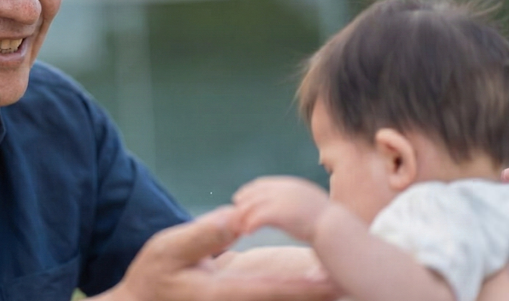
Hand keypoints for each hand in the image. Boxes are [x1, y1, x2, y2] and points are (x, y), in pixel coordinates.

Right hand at [98, 206, 336, 300]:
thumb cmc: (155, 276)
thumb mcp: (169, 249)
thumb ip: (203, 235)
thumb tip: (236, 216)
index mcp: (221, 294)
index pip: (270, 290)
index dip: (303, 286)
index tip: (332, 280)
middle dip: (319, 295)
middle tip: (353, 284)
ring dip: (313, 295)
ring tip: (347, 284)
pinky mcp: (241, 300)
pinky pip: (272, 297)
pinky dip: (297, 291)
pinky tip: (319, 286)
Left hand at [233, 176, 329, 241]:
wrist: (334, 228)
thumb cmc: (328, 222)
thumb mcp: (311, 203)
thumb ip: (298, 200)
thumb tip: (293, 206)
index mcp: (291, 185)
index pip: (262, 184)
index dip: (249, 191)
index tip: (241, 198)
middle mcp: (284, 189)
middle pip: (254, 193)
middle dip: (242, 203)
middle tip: (235, 214)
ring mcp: (280, 200)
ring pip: (252, 206)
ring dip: (243, 216)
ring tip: (239, 227)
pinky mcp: (278, 213)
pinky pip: (257, 218)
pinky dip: (250, 225)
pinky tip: (248, 232)